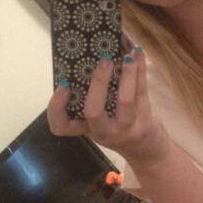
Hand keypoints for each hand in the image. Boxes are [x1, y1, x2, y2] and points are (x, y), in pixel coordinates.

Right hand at [47, 47, 170, 166]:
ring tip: (127, 54)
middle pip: (94, 111)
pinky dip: (141, 69)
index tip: (63, 85)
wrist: (146, 149)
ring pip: (125, 100)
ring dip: (127, 73)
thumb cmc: (116, 127)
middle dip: (98, 83)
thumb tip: (91, 57)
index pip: (61, 126)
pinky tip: (139, 53)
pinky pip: (142, 91)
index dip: (57, 107)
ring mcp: (125, 128)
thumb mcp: (99, 120)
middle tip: (104, 60)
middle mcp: (104, 132)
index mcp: (85, 128)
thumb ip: (90, 99)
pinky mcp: (145, 121)